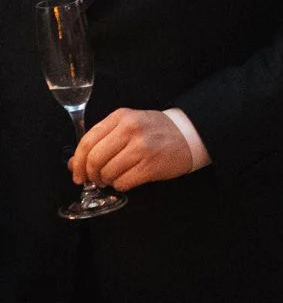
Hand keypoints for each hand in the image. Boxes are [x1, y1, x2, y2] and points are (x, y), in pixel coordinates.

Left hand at [72, 108, 193, 191]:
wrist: (188, 135)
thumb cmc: (155, 131)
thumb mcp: (127, 127)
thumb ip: (100, 141)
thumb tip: (73, 164)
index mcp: (121, 117)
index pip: (87, 141)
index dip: (78, 162)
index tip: (77, 174)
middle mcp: (130, 130)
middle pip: (95, 159)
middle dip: (91, 175)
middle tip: (95, 179)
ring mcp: (141, 148)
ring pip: (108, 173)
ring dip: (107, 181)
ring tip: (114, 177)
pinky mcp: (150, 166)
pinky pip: (123, 183)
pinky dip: (120, 185)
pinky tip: (126, 179)